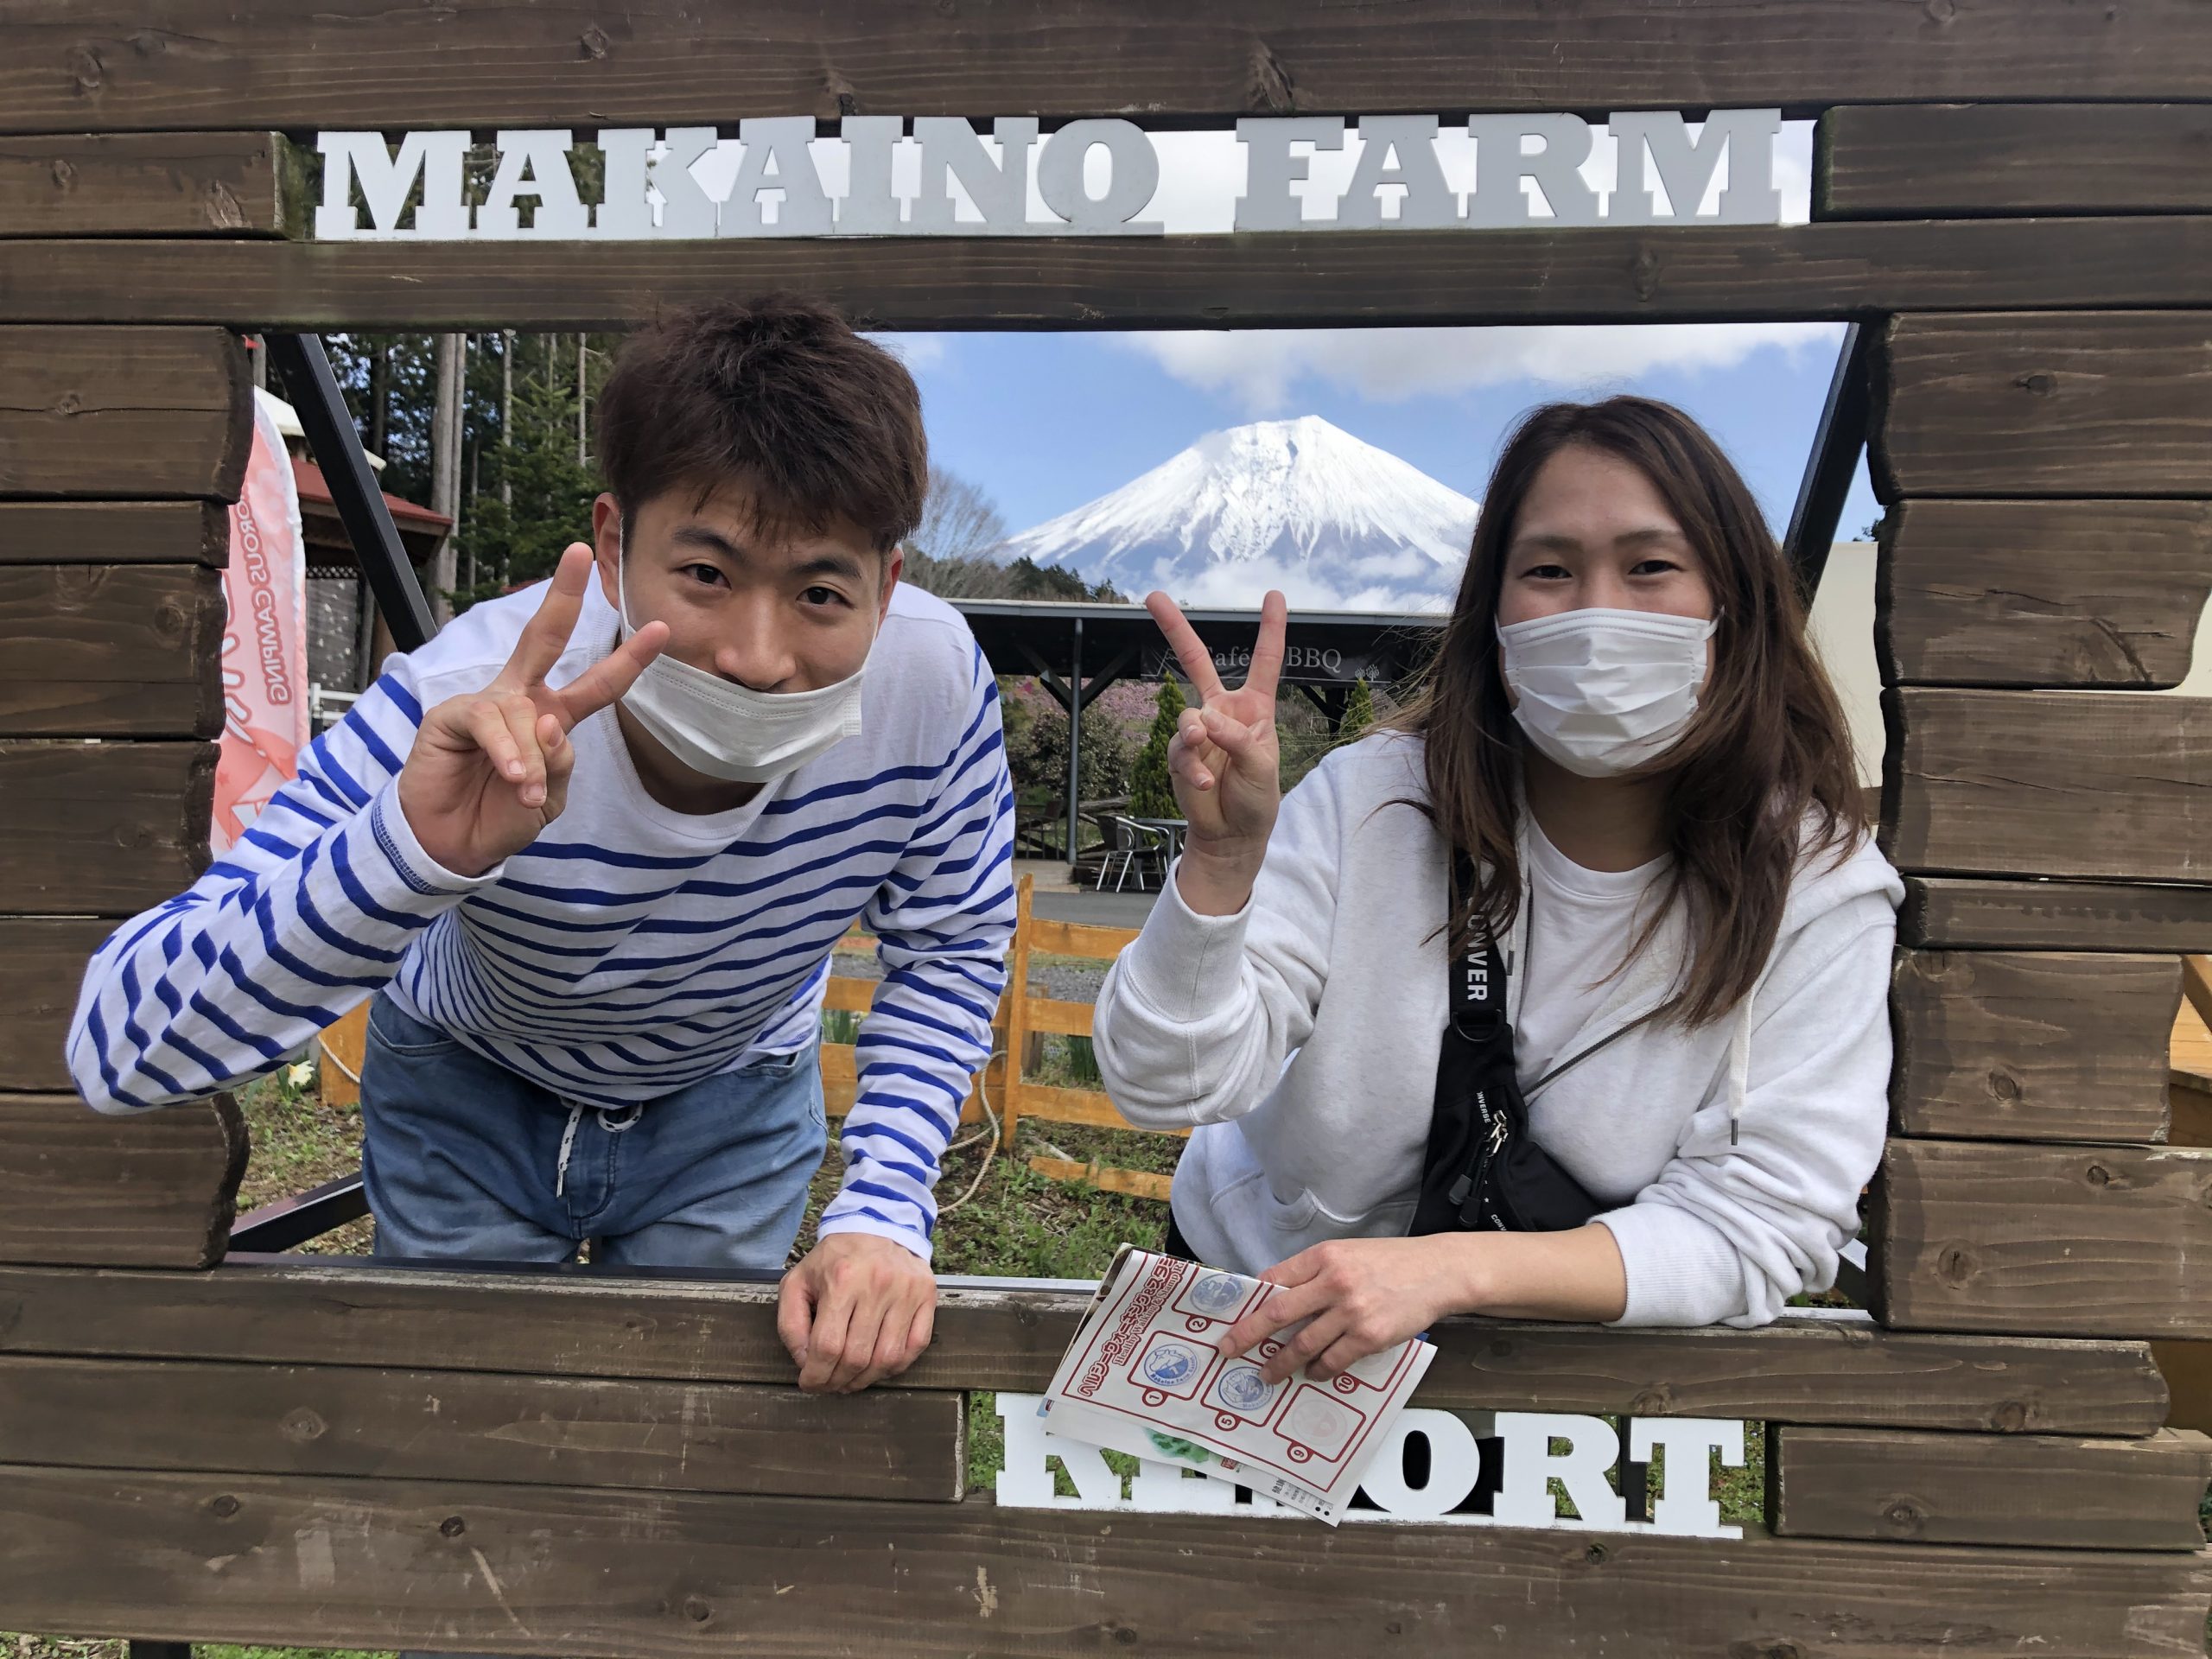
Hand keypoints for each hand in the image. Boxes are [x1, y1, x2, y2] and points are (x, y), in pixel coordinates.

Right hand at [396, 543, 667, 877]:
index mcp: (554, 717)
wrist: (455, 843)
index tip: (661, 628)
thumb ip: (560, 763)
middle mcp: (522, 701)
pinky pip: (491, 723)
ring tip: (525, 791)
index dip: (629, 659)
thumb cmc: (503, 816)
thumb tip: (550, 723)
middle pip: (545, 637)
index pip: (598, 684)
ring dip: (532, 759)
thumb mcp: (550, 799)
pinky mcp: (452, 716)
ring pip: (524, 712)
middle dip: (563, 596)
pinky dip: (507, 752)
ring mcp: (487, 704)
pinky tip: (512, 775)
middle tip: (580, 552)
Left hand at [777, 1232, 937, 1392]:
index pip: (827, 1346)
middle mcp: (877, 1285)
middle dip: (838, 1381)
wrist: (876, 1225)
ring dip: (866, 1379)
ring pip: (887, 1358)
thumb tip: (805, 1362)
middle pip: (857, 1357)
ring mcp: (906, 1291)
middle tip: (828, 1385)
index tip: (809, 1383)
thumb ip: (791, 1324)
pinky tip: (878, 1366)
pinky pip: (914, 1347)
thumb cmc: (833, 1260)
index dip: (815, 1375)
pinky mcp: (927, 1295)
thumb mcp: (797, 1282)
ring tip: (851, 1379)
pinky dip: (895, 1366)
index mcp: (841, 1280)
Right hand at [1144, 589, 1286, 912]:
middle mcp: (1223, 711)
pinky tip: (1204, 785)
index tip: (1274, 595)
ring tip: (1208, 767)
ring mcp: (1198, 731)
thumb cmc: (1257, 798)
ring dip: (1197, 740)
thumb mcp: (1262, 766)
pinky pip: (1180, 751)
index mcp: (1254, 708)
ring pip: (1187, 718)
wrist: (1232, 835)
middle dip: (1175, 628)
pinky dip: (1192, 768)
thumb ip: (1238, 739)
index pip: (1264, 661)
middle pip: (1196, 661)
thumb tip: (1204, 720)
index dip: (1270, 628)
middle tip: (1152, 597)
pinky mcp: (1180, 754)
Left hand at [1218, 1236, 1472, 1383]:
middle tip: (1227, 1350)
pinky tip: (1312, 1373)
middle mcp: (1334, 1281)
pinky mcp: (1369, 1336)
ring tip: (1268, 1373)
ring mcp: (1351, 1311)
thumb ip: (1316, 1272)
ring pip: (1303, 1343)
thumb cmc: (1391, 1262)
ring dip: (1281, 1362)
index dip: (1250, 1300)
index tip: (1232, 1316)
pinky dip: (1319, 1370)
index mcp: (1324, 1256)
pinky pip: (1333, 1360)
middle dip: (1248, 1334)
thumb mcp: (1348, 1253)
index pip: (1275, 1278)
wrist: (1437, 1271)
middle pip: (1278, 1312)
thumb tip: (1279, 1296)